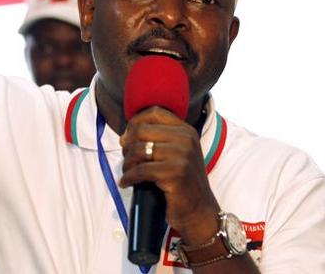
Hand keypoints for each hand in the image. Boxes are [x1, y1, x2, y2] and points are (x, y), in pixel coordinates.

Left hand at [119, 107, 220, 245]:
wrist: (200, 211)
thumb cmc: (183, 183)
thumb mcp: (178, 154)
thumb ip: (160, 140)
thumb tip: (125, 136)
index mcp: (186, 131)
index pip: (154, 112)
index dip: (135, 122)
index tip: (127, 137)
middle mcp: (186, 139)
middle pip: (142, 130)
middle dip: (128, 145)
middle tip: (126, 159)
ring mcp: (182, 156)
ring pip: (139, 149)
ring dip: (127, 162)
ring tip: (127, 171)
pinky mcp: (175, 173)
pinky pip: (141, 170)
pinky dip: (129, 177)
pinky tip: (126, 183)